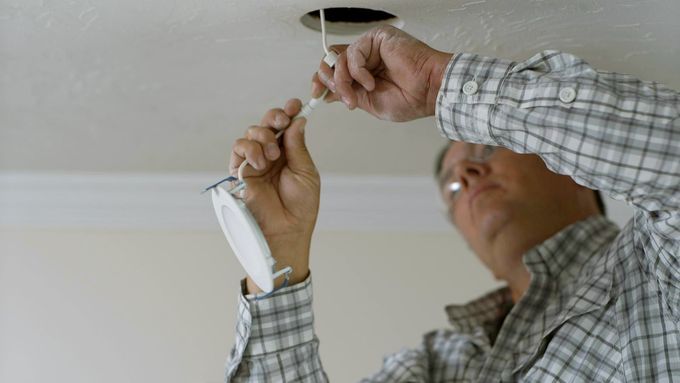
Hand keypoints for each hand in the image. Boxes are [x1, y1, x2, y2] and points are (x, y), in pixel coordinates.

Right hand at [229, 99, 319, 292]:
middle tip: (281, 121)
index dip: (288, 112)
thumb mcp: (306, 172)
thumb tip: (298, 120)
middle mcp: (270, 155)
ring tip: (272, 155)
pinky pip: (238, 150)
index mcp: (288, 153)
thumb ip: (297, 147)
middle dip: (274, 117)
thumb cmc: (300, 206)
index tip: (296, 104)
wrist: (287, 230)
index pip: (285, 126)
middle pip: (265, 124)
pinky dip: (249, 150)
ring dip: (262, 137)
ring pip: (250, 134)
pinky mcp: (240, 173)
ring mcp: (255, 163)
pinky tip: (262, 162)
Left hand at [312, 25, 452, 121]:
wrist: (429, 91)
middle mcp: (365, 58)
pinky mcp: (376, 38)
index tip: (316, 93)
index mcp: (364, 72)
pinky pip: (353, 53)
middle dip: (329, 81)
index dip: (321, 80)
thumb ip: (347, 94)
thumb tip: (326, 93)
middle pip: (331, 60)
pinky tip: (372, 81)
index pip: (333, 69)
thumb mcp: (369, 103)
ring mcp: (370, 47)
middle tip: (337, 95)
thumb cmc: (409, 99)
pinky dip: (358, 71)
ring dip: (343, 82)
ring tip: (356, 96)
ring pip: (339, 58)